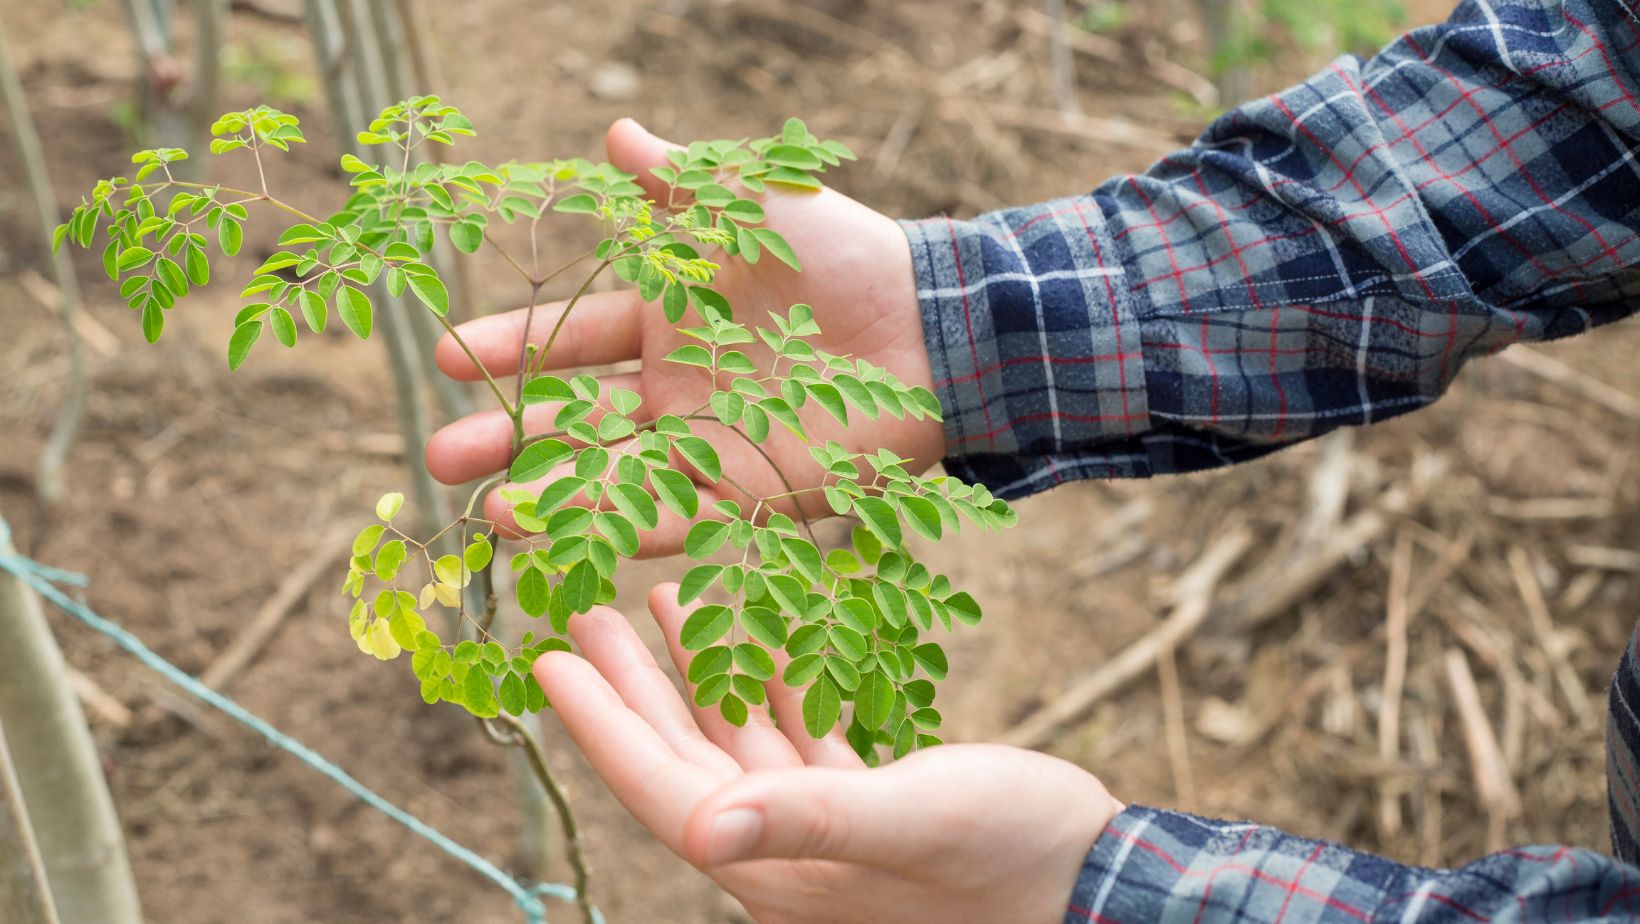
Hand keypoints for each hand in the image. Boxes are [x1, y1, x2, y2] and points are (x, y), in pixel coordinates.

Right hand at [425, 118, 943, 550]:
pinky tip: (561, 538)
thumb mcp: (754, 208)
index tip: (444, 355)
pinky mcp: (745, 496)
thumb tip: (614, 132)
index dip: (508, 346)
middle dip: (503, 437)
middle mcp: (674, 390)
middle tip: (436, 457)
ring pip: (609, 476)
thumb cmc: (845, 258)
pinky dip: (615, 528)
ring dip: (546, 495)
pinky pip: (670, 518)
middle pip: (572, 418)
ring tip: (483, 512)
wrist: (930, 329)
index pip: (569, 337)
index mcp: (666, 320)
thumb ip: (682, 183)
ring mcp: (705, 447)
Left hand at [533, 586, 1120, 923]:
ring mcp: (826, 834)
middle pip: (685, 757)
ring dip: (697, 674)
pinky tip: (759, 633)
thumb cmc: (1012, 861)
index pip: (661, 787)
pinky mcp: (870, 809)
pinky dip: (773, 684)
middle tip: (582, 615)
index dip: (600, 724)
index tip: (547, 660)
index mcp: (776, 865)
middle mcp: (786, 852)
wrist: (1100, 887)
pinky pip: (799, 738)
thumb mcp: (911, 825)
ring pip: (738, 740)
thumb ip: (809, 819)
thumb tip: (703, 829)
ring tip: (657, 603)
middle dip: (631, 688)